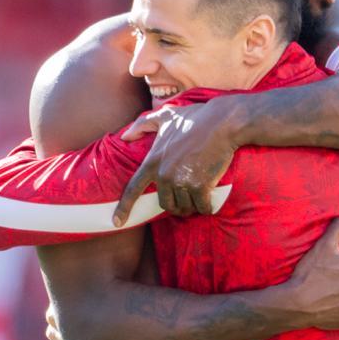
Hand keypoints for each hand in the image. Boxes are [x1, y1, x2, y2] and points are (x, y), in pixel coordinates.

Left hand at [114, 100, 242, 224]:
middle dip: (177, 205)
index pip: (133, 189)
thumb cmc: (196, 118)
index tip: (116, 222)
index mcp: (153, 161)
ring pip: (186, 207)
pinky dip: (208, 207)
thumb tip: (124, 136)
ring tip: (201, 195)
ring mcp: (182, 182)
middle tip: (188, 198)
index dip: (124, 208)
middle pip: (166, 204)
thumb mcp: (165, 117)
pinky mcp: (200, 186)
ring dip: (194, 206)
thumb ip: (142, 125)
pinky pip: (203, 207)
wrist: (222, 123)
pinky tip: (211, 202)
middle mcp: (164, 175)